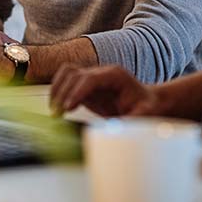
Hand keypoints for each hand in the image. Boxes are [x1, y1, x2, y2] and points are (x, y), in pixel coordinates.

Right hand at [49, 64, 167, 116]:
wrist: (147, 101)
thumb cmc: (146, 105)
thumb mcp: (144, 113)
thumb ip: (131, 119)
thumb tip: (114, 128)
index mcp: (114, 75)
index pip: (89, 78)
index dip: (77, 91)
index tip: (68, 107)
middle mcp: (101, 72)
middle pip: (74, 73)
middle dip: (63, 92)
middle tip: (58, 113)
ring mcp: (91, 77)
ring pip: (67, 72)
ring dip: (57, 89)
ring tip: (55, 110)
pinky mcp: (85, 85)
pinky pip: (66, 81)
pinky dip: (58, 91)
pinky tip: (57, 107)